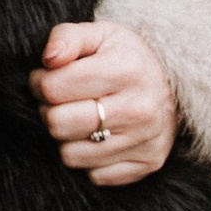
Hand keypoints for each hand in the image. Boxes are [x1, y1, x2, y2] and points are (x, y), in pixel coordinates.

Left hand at [33, 19, 176, 185]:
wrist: (171, 85)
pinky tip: (96, 137)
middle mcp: (140, 108)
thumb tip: (49, 59)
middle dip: (48, 111)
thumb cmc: (124, 58)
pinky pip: (94, 175)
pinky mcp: (149, 163)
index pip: (53, 88)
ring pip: (71, 155)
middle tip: (57, 101)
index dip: (38, 82)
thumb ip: (67, 37)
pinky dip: (88, 158)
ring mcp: (146, 140)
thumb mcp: (98, 35)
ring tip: (77, 117)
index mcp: (126, 70)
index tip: (45, 78)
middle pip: (58, 124)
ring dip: (66, 137)